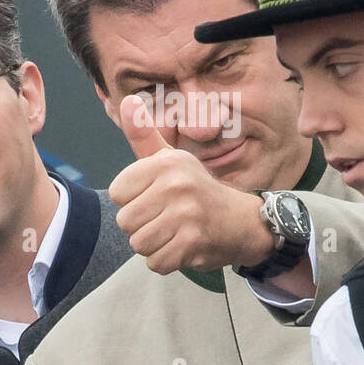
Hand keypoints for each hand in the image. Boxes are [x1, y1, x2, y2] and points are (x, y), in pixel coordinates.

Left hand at [108, 95, 273, 273]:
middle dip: (144, 227)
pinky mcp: (193, 242)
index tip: (160, 198)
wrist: (246, 222)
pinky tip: (186, 248)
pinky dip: (168, 261)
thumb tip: (126, 101)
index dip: (135, 201)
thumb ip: (145, 136)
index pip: (117, 194)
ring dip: (156, 246)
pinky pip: (155, 262)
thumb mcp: (173, 160)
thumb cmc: (199, 191)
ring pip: (138, 244)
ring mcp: (186, 214)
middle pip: (125, 222)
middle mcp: (176, 184)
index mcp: (167, 162)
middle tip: (171, 219)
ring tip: (178, 233)